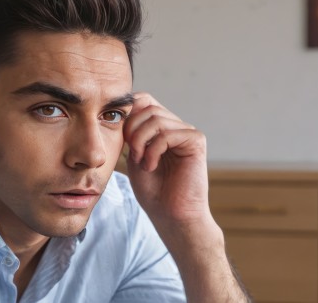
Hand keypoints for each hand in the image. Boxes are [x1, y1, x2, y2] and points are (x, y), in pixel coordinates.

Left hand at [123, 92, 250, 301]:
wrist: (171, 216)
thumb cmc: (153, 192)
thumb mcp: (134, 156)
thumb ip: (131, 132)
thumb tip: (124, 109)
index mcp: (161, 128)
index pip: (143, 100)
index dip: (127, 113)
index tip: (121, 139)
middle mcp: (176, 126)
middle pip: (147, 106)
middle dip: (131, 129)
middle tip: (131, 154)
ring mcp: (187, 133)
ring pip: (155, 118)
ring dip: (140, 142)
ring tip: (141, 163)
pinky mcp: (196, 142)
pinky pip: (167, 133)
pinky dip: (153, 150)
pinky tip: (151, 166)